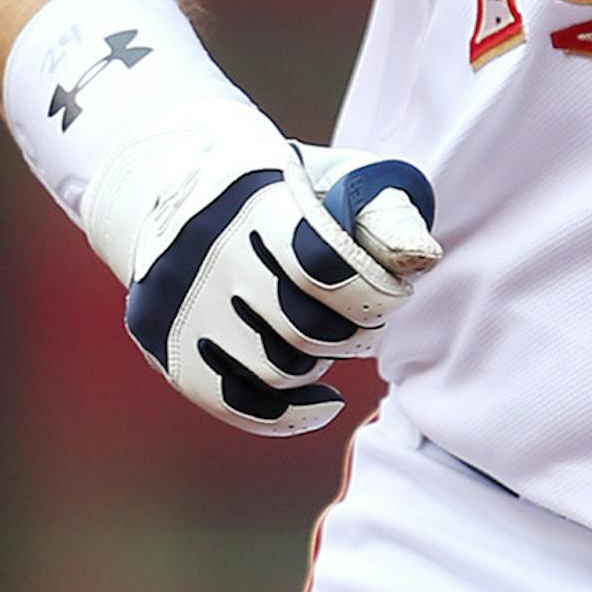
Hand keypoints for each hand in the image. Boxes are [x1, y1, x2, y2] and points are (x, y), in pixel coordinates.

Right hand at [82, 96, 440, 438]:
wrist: (180, 188)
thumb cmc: (285, 187)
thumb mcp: (335, 176)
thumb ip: (383, 214)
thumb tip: (422, 260)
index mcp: (255, 206)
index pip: (326, 268)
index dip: (375, 291)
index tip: (392, 290)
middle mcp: (209, 259)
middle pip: (305, 328)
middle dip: (356, 329)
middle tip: (369, 313)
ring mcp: (183, 309)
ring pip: (275, 370)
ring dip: (323, 363)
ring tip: (335, 335)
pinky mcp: (170, 348)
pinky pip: (233, 403)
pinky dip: (287, 414)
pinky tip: (325, 404)